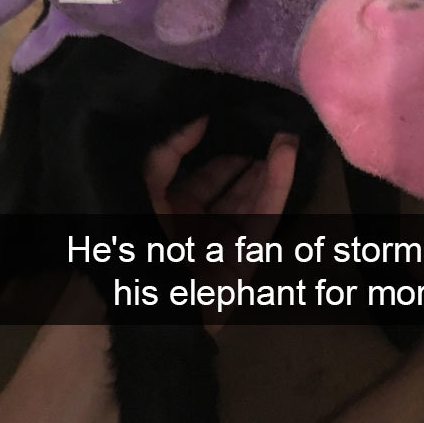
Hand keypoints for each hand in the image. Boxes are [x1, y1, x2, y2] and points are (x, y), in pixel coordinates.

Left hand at [144, 117, 298, 332]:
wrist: (144, 303)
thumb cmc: (137, 241)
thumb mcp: (144, 188)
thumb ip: (168, 152)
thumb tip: (198, 119)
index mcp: (170, 215)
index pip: (202, 180)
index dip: (220, 158)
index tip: (240, 133)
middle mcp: (199, 230)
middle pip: (232, 190)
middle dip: (250, 164)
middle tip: (269, 131)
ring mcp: (224, 245)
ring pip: (253, 200)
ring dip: (270, 168)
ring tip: (286, 136)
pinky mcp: (246, 259)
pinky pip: (265, 216)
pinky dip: (277, 185)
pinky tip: (285, 155)